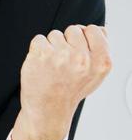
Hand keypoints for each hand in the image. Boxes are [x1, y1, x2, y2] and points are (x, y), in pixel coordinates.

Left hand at [12, 24, 111, 139]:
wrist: (48, 110)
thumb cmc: (69, 92)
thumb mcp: (94, 75)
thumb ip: (100, 51)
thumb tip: (101, 30)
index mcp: (100, 62)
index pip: (94, 30)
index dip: (84, 38)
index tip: (78, 51)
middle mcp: (82, 58)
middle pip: (73, 29)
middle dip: (67, 42)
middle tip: (64, 63)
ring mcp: (61, 56)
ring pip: (55, 34)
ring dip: (52, 47)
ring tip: (53, 67)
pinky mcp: (41, 54)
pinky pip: (39, 39)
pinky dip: (37, 50)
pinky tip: (41, 66)